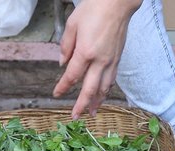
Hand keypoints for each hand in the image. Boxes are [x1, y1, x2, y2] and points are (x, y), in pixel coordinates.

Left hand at [53, 0, 142, 118]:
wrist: (117, 3)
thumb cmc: (94, 9)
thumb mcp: (72, 24)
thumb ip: (66, 46)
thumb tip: (63, 63)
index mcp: (85, 52)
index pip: (72, 76)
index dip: (63, 87)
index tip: (56, 94)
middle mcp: (100, 60)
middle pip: (90, 89)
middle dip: (81, 104)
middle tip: (76, 116)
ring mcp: (111, 61)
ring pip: (104, 88)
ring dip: (97, 102)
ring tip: (91, 112)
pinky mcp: (118, 58)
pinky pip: (111, 80)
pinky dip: (106, 91)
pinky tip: (102, 95)